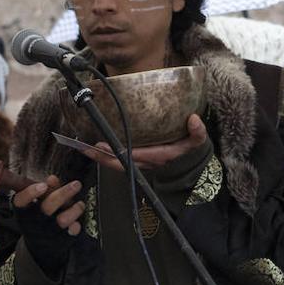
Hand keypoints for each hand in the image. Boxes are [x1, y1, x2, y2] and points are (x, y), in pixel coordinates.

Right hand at [11, 175, 85, 234]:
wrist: (40, 247)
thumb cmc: (38, 219)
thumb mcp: (37, 204)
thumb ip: (46, 190)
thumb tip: (52, 178)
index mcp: (23, 211)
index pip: (21, 201)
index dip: (31, 193)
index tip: (42, 185)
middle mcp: (33, 222)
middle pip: (47, 207)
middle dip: (63, 194)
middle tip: (76, 184)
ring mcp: (47, 232)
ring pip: (62, 220)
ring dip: (74, 210)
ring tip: (80, 204)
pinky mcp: (60, 240)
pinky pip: (71, 232)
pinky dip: (76, 226)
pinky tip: (77, 223)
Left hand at [84, 113, 208, 171]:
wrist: (188, 164)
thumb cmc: (189, 150)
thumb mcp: (196, 142)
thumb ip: (198, 132)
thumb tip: (195, 119)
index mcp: (158, 156)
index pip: (134, 155)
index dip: (118, 152)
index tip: (103, 145)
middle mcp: (146, 163)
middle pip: (120, 163)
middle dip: (102, 158)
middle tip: (86, 149)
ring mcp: (140, 164)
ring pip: (117, 164)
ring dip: (101, 158)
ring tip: (85, 149)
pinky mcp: (136, 162)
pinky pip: (119, 162)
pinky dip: (106, 157)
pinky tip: (96, 149)